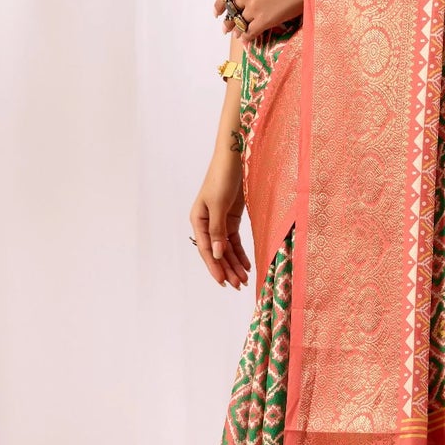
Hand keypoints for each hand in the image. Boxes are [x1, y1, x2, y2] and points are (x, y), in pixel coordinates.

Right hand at [189, 152, 250, 288]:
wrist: (234, 158)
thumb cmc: (222, 177)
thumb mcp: (218, 204)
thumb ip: (217, 230)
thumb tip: (217, 254)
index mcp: (198, 220)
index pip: (206, 249)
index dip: (214, 266)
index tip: (223, 282)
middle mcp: (206, 223)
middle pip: (216, 252)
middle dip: (227, 269)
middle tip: (238, 285)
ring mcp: (219, 221)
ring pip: (226, 248)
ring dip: (234, 264)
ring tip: (244, 280)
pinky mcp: (231, 218)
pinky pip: (234, 240)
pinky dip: (240, 253)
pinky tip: (246, 265)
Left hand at [215, 0, 306, 39]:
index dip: (219, 6)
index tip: (217, 13)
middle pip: (232, 10)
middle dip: (229, 20)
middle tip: (226, 28)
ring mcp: (253, 7)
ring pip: (240, 23)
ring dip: (238, 30)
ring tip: (236, 35)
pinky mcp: (264, 20)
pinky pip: (250, 32)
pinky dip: (247, 37)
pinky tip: (246, 40)